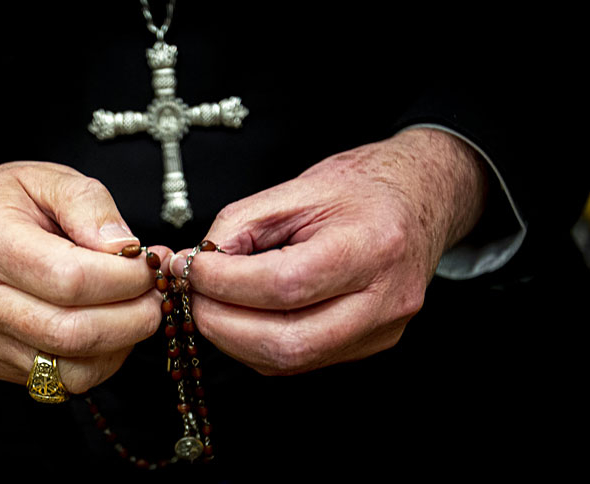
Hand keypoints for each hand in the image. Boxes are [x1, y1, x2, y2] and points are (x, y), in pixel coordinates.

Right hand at [0, 161, 169, 392]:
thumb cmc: (11, 202)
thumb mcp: (50, 178)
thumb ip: (90, 205)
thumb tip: (125, 249)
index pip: (70, 279)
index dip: (125, 279)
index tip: (151, 266)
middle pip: (70, 333)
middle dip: (132, 319)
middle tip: (156, 296)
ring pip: (69, 370)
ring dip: (120, 346)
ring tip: (136, 311)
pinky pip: (60, 381)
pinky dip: (98, 361)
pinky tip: (108, 328)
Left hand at [171, 128, 486, 374]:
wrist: (417, 201)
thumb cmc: (361, 190)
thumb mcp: (295, 188)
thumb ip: (239, 226)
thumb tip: (193, 265)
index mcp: (372, 246)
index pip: (285, 284)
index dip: (225, 282)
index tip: (189, 267)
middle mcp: (384, 300)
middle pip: (287, 341)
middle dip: (221, 323)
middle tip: (191, 295)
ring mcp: (380, 331)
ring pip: (288, 360)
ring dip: (232, 338)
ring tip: (212, 302)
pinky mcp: (368, 347)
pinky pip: (298, 361)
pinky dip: (256, 342)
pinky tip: (241, 314)